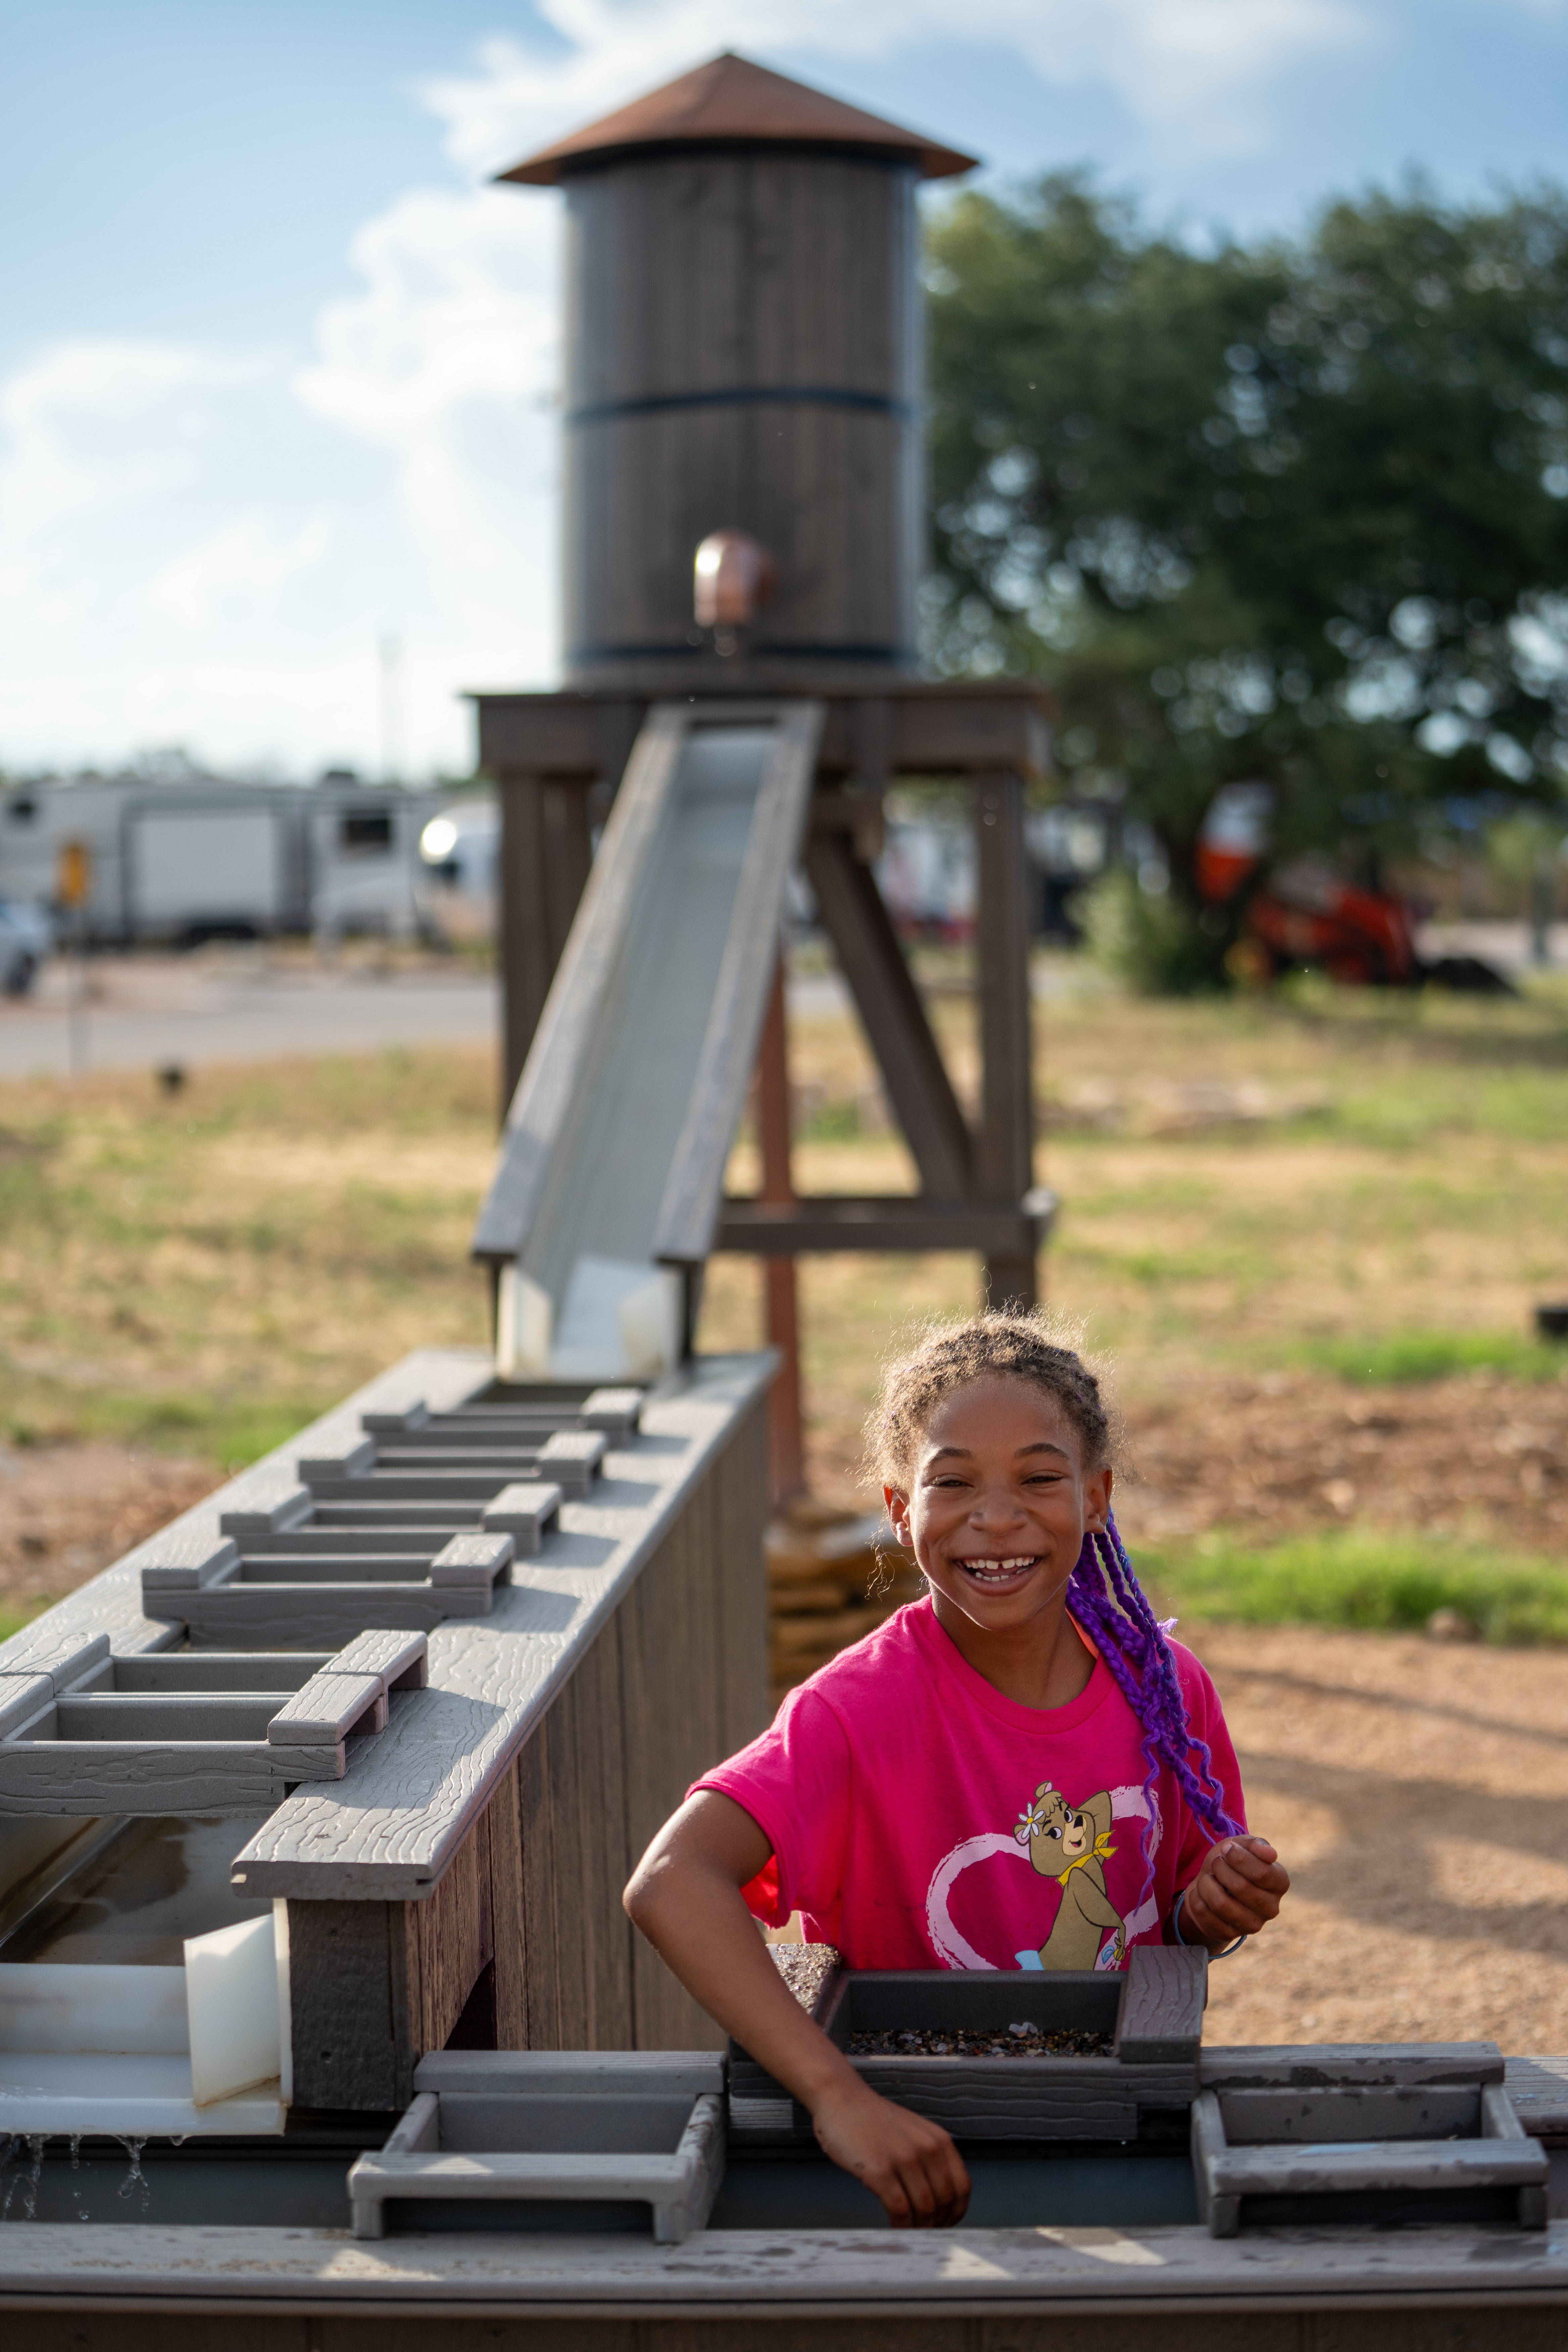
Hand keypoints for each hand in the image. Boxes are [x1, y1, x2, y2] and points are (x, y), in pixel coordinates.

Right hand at [811, 2077, 970, 2227]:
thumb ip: (931, 2157)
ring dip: (920, 2228)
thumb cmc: (874, 2119)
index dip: (957, 2212)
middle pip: (944, 2201)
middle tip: (927, 2233)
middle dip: (938, 2224)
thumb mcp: (915, 2131)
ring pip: (924, 2208)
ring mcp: (903, 2159)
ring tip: (911, 2233)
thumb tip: (942, 2198)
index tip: (946, 2224)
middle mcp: (927, 2148)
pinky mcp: (879, 2171)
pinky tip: (895, 2228)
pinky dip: (901, 2226)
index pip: (962, 2187)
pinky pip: (899, 2209)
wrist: (841, 2098)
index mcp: (939, 2140)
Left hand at [1180, 1834, 1288, 1950]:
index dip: (1238, 1857)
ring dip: (1206, 1883)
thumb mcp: (1243, 1845)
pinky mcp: (1228, 1934)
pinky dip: (1197, 1897)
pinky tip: (1202, 1892)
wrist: (1213, 1883)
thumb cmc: (1232, 1863)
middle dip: (1221, 1868)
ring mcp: (1251, 1925)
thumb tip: (1270, 1854)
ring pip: (1220, 1904)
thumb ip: (1257, 1845)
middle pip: (1241, 1887)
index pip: (1262, 1873)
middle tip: (1217, 1863)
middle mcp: (1271, 1908)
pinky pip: (1204, 1914)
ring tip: (1208, 1878)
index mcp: (1279, 1883)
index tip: (1227, 1849)